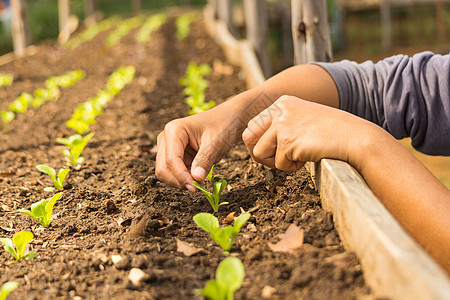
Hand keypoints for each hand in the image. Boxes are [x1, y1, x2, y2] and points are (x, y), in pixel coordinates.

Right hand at [155, 104, 243, 191]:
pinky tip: (198, 176)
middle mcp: (166, 138)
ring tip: (200, 181)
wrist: (227, 120)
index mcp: (174, 130)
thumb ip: (205, 160)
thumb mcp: (216, 143)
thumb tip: (196, 179)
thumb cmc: (223, 127)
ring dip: (181, 181)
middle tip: (198, 187)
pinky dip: (184, 178)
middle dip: (179, 181)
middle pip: (163, 168)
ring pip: (166, 173)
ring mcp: (168, 147)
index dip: (181, 176)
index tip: (196, 187)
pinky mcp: (174, 155)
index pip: (171, 160)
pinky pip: (174, 173)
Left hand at [242, 95, 370, 170]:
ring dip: (277, 162)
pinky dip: (291, 167)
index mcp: (282, 103)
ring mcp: (282, 124)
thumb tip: (256, 149)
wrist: (355, 137)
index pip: (253, 124)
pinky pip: (278, 164)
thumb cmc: (332, 133)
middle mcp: (279, 110)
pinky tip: (308, 157)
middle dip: (258, 153)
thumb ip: (281, 128)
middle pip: (248, 136)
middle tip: (274, 161)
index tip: (270, 153)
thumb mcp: (302, 121)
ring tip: (297, 158)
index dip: (258, 143)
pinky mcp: (288, 141)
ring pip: (259, 153)